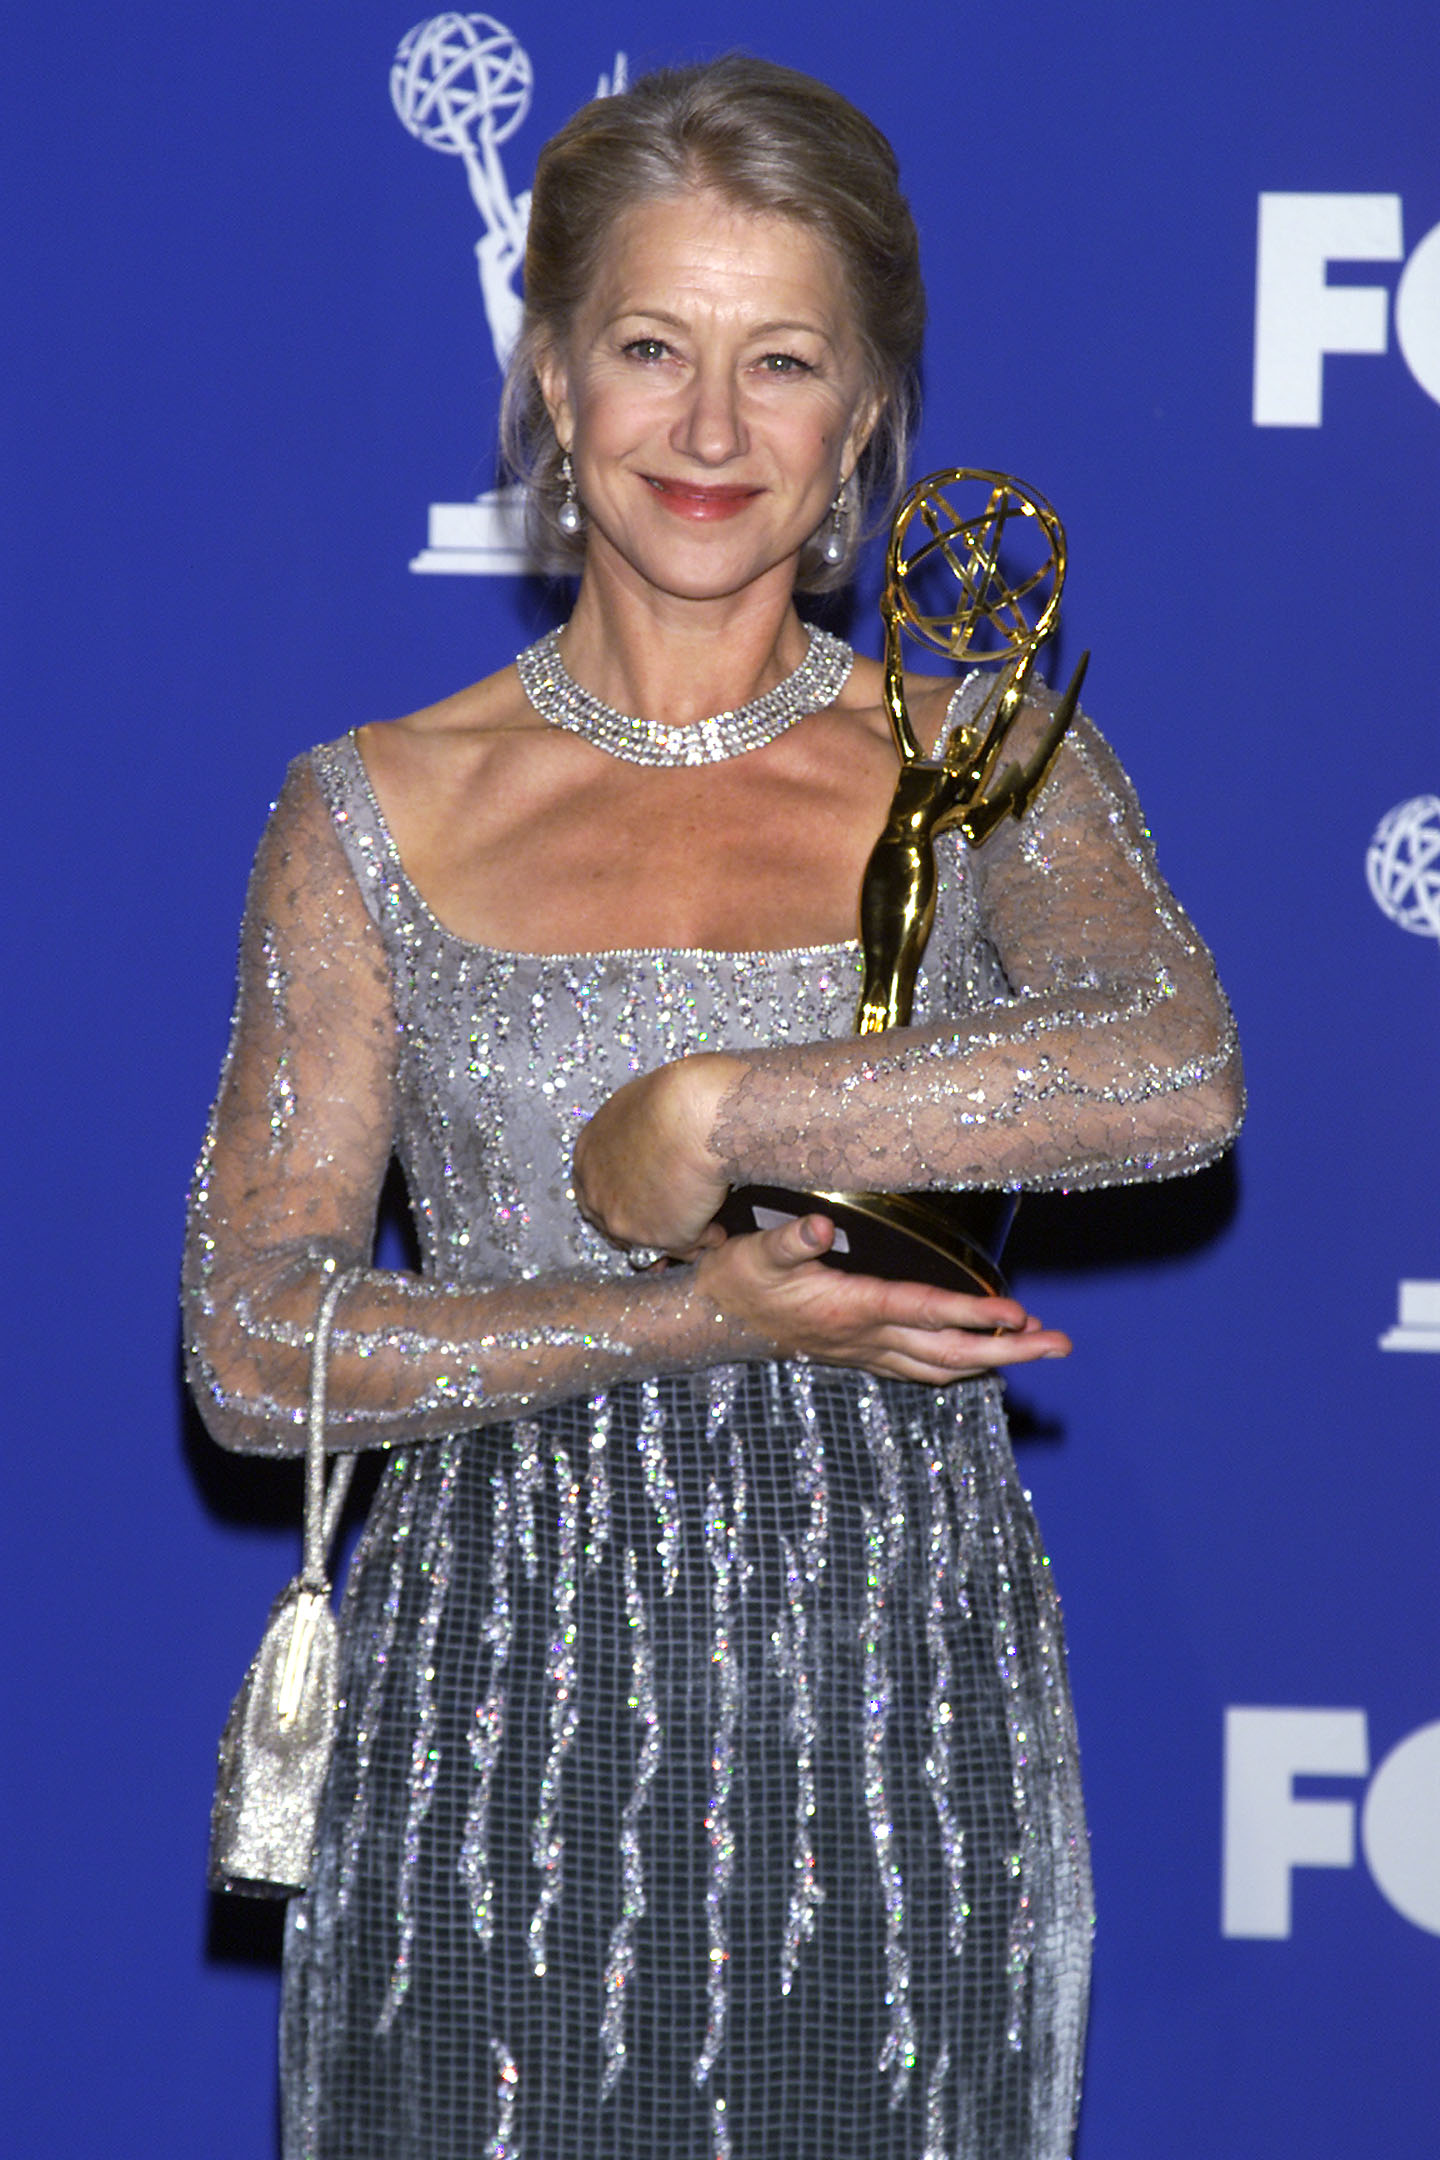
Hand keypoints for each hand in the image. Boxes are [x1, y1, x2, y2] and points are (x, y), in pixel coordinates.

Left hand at [574, 1053, 746, 1254]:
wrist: (697, 1114)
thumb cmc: (680, 1096)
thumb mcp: (641, 1106)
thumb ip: (638, 1133)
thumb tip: (657, 1140)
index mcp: (589, 1153)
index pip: (597, 1189)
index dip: (625, 1199)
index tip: (649, 1203)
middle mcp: (596, 1190)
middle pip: (616, 1223)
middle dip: (648, 1225)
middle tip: (678, 1223)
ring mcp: (622, 1218)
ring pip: (652, 1239)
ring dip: (680, 1233)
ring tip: (708, 1224)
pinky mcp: (657, 1237)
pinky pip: (685, 1246)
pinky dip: (705, 1237)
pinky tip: (718, 1227)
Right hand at [694, 1212, 1071, 1385]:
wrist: (712, 1320)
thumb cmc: (738, 1280)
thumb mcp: (757, 1252)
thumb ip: (790, 1240)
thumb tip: (818, 1227)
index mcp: (852, 1309)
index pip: (926, 1312)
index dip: (974, 1313)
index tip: (1019, 1314)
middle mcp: (868, 1339)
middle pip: (952, 1353)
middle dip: (1011, 1351)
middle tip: (1061, 1344)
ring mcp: (867, 1353)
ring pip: (943, 1366)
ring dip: (993, 1359)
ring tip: (1037, 1345)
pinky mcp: (861, 1356)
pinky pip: (922, 1369)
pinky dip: (959, 1365)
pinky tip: (981, 1357)